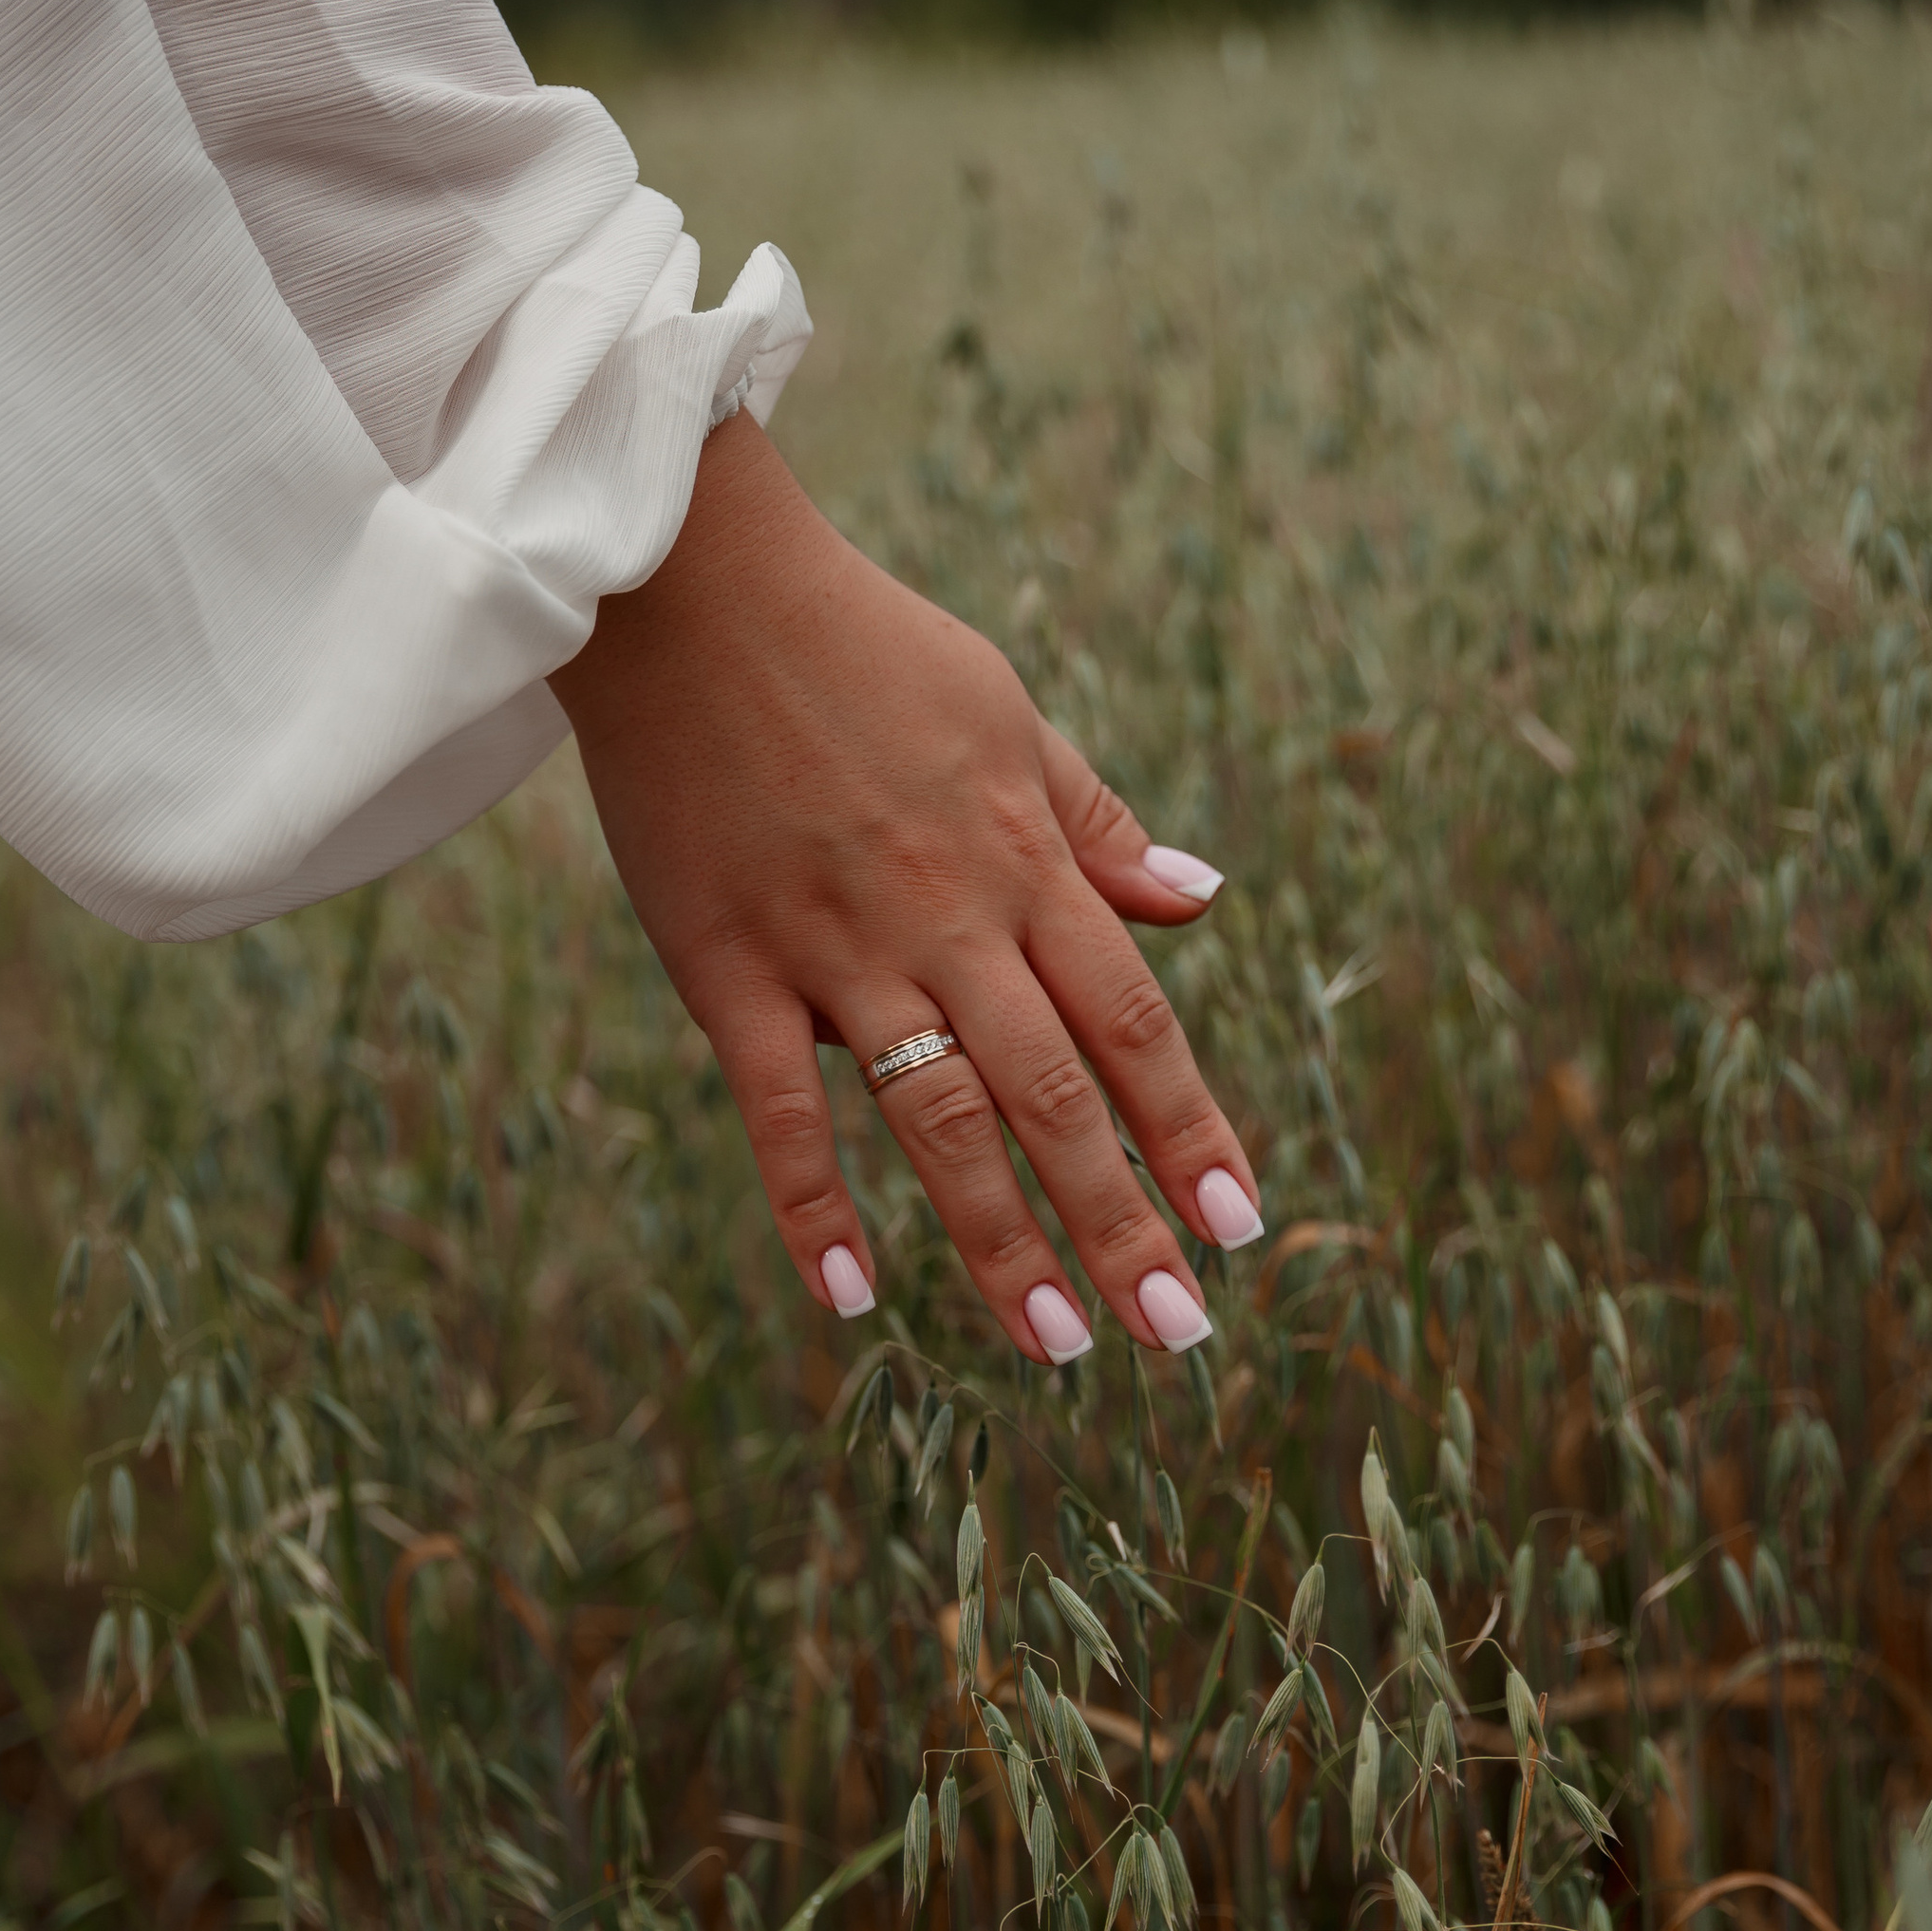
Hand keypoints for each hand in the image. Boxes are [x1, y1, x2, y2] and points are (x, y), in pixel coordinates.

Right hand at [549, 416, 1262, 1365]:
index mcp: (1021, 857)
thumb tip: (1201, 900)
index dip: (1190, 1128)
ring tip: (1058, 1342)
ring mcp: (835, 947)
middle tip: (1176, 1333)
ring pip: (939, 1118)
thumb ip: (1094, 822)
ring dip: (1002, 1239)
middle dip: (1124, 1218)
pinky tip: (850, 1297)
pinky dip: (812, 1203)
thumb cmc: (859, 644)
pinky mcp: (727, 963)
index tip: (1241, 1228)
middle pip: (1056, 1090)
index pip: (1131, 1019)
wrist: (690, 588)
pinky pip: (778, 1105)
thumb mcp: (1007, 712)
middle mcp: (947, 915)